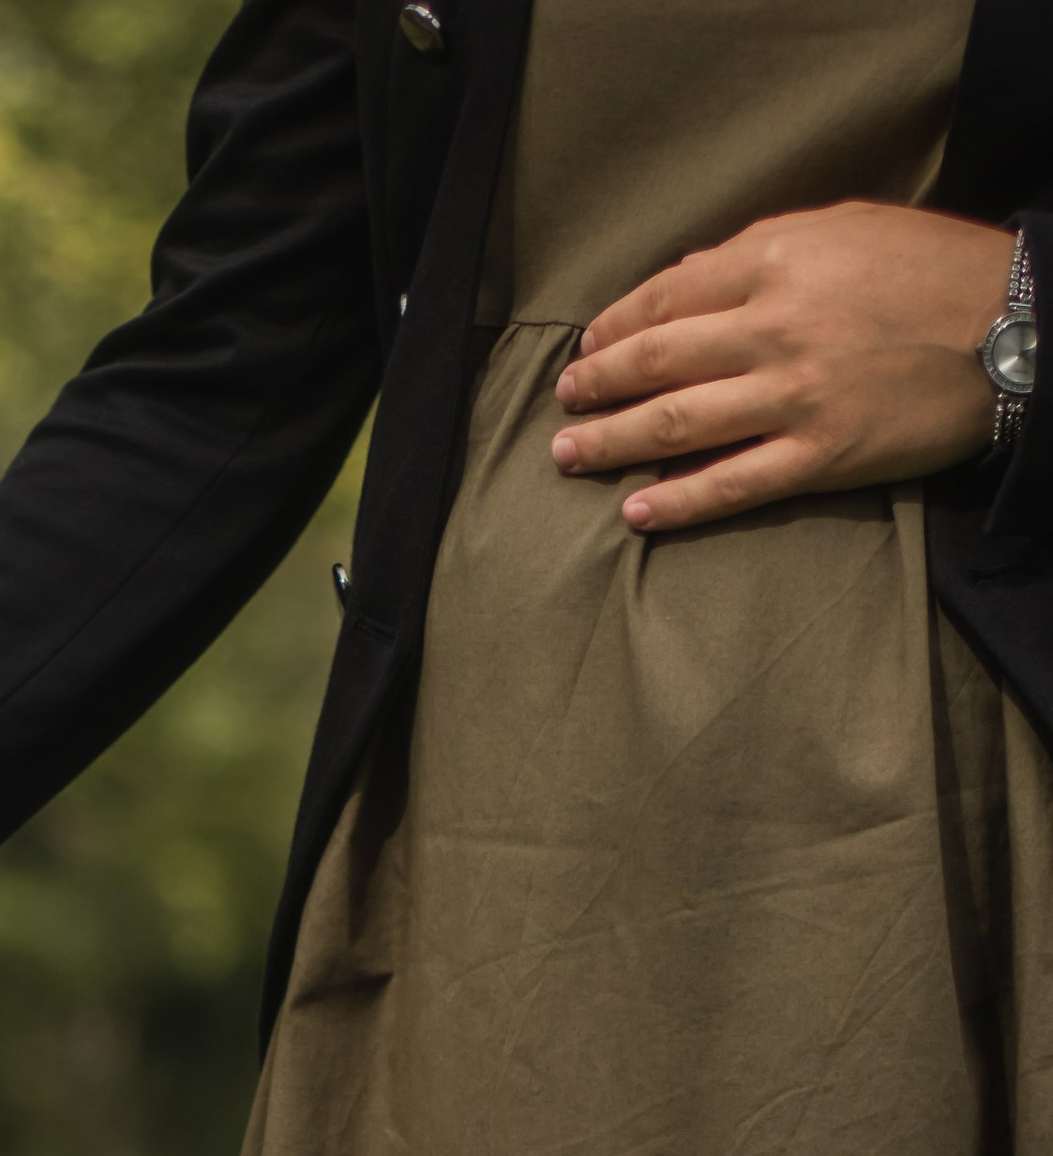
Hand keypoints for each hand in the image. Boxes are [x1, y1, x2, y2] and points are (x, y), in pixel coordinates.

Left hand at [552, 204, 1014, 533]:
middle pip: (657, 361)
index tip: (587, 347)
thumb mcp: (842, 230)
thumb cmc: (927, 269)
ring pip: (677, 424)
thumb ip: (761, 254)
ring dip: (612, 442)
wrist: (1011, 326)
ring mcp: (794, 397)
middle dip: (596, 386)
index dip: (614, 326)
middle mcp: (774, 327)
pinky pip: (730, 483)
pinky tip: (636, 510)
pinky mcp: (820, 456)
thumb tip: (685, 282)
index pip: (667, 296)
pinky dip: (676, 501)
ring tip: (570, 457)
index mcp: (775, 260)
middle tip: (563, 405)